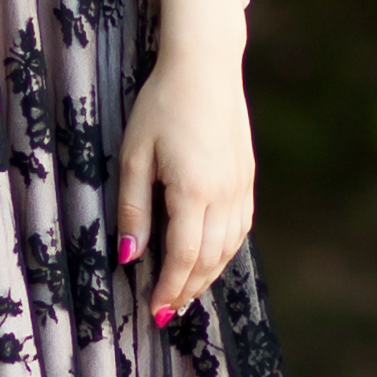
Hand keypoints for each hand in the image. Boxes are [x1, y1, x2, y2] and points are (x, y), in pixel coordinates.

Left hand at [111, 13, 256, 329]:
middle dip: (187, 289)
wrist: (205, 65)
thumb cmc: (161, 104)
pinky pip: (240, 227)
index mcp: (193, 190)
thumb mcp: (133, 155)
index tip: (155, 311)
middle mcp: (224, 194)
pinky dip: (225, 251)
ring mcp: (241, 186)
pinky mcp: (247, 177)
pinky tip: (210, 257)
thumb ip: (132, 208)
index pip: (182, 256)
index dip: (169, 288)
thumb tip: (129, 256)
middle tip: (168, 311)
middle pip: (209, 259)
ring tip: (186, 291)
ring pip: (229, 247)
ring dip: (208, 274)